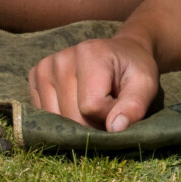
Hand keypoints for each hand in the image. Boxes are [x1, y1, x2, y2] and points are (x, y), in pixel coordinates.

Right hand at [27, 34, 160, 131]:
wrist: (121, 53)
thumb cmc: (134, 70)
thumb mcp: (146, 84)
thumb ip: (135, 106)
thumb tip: (115, 128)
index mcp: (89, 53)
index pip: (91, 107)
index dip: (109, 115)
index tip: (120, 103)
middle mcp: (61, 58)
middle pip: (71, 116)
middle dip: (93, 123)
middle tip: (108, 107)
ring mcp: (44, 68)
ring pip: (56, 119)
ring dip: (78, 122)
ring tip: (93, 104)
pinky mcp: (35, 77)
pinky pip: (44, 114)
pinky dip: (62, 117)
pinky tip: (76, 103)